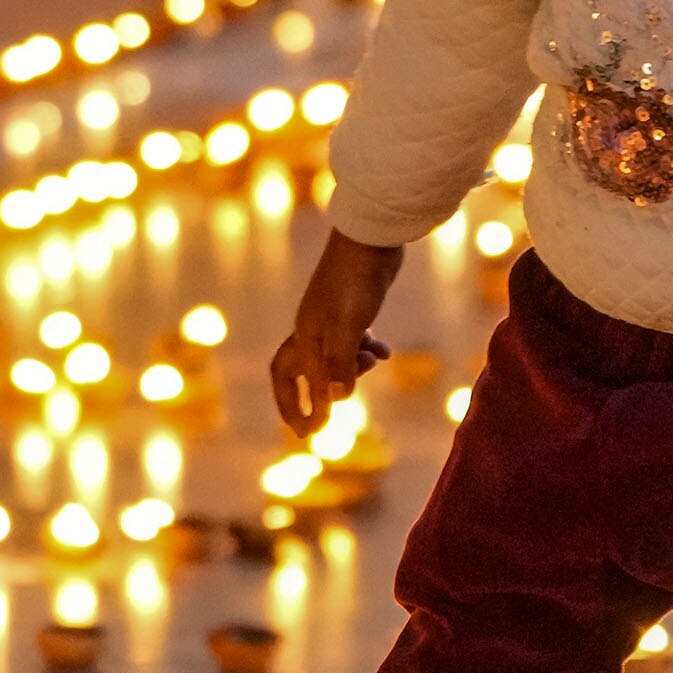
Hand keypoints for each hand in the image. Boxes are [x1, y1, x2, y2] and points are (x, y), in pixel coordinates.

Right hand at [269, 232, 402, 434]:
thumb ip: (340, 364)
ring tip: (368, 365)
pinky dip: (365, 350)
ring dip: (348, 370)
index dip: (295, 408)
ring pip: (330, 357)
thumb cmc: (356, 282)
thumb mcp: (349, 327)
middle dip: (308, 397)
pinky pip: (352, 340)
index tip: (309, 434)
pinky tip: (383, 351)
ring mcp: (331, 318)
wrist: (372, 238)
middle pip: (299, 372)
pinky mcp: (352, 308)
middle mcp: (311, 329)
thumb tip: (337, 400)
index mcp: (304, 336)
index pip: (288, 380)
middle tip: (320, 423)